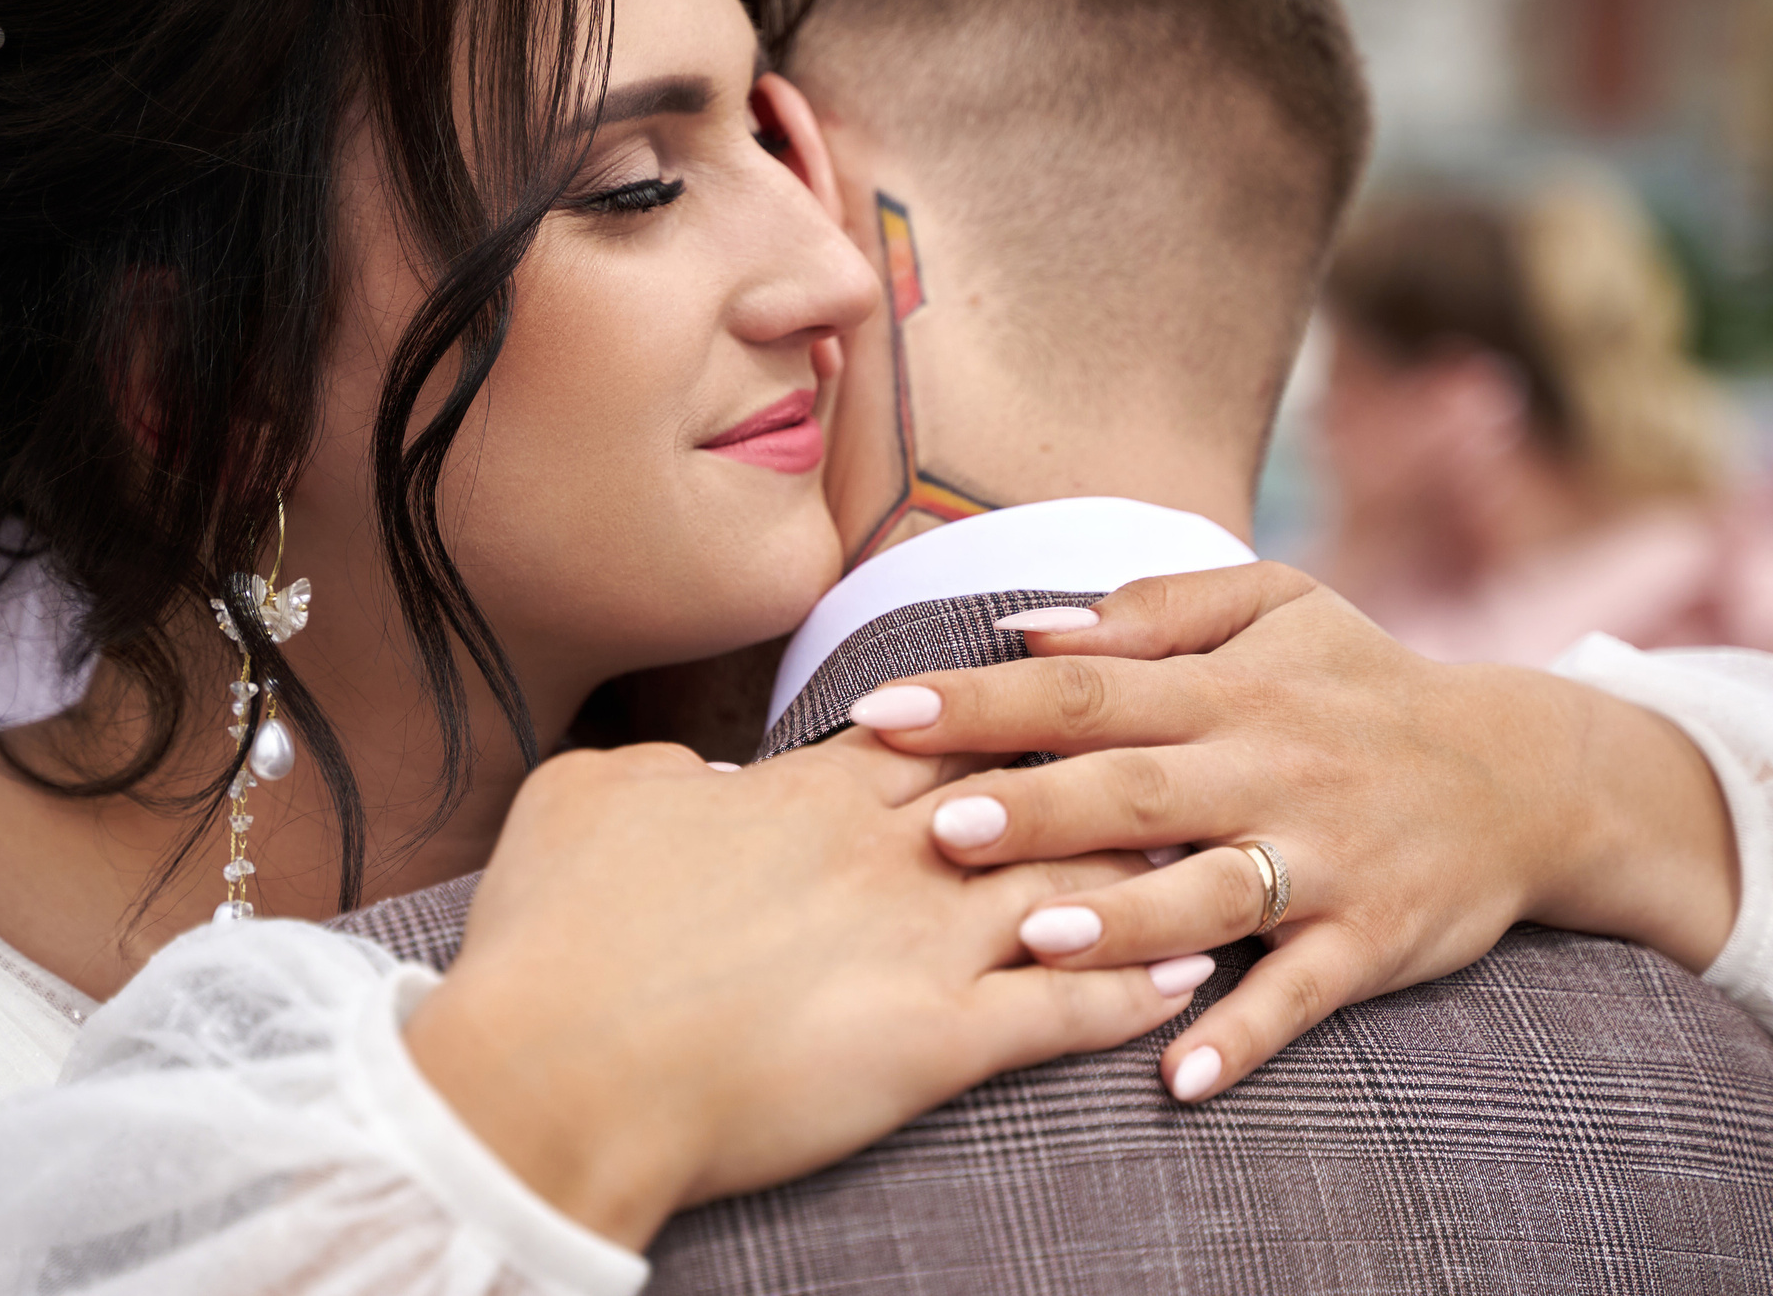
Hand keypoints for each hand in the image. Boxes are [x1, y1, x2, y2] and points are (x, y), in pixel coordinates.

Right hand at [404, 729, 1209, 1248]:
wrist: (556, 1074)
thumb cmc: (554, 940)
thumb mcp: (584, 801)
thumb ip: (656, 770)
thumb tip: (694, 776)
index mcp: (807, 792)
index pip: (940, 735)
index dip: (1004, 714)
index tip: (1061, 698)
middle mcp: (885, 851)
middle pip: (1031, 791)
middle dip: (1107, 773)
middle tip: (1181, 756)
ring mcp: (921, 943)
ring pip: (1070, 886)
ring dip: (1149, 873)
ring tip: (1217, 853)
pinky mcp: (938, 1042)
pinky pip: (1066, 1008)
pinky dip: (1138, 991)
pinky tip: (1192, 979)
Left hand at [849, 563, 1737, 1102]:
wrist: (1527, 773)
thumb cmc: (1366, 685)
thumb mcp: (1281, 608)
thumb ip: (1155, 607)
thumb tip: (1025, 625)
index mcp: (1231, 689)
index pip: (1087, 688)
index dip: (983, 701)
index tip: (880, 713)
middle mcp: (1270, 769)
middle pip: (1136, 789)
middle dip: (1037, 808)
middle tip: (940, 828)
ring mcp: (1323, 859)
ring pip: (1212, 895)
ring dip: (1127, 920)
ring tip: (1036, 936)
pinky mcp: (1371, 940)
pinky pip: (1302, 993)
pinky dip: (1246, 1036)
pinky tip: (1180, 1074)